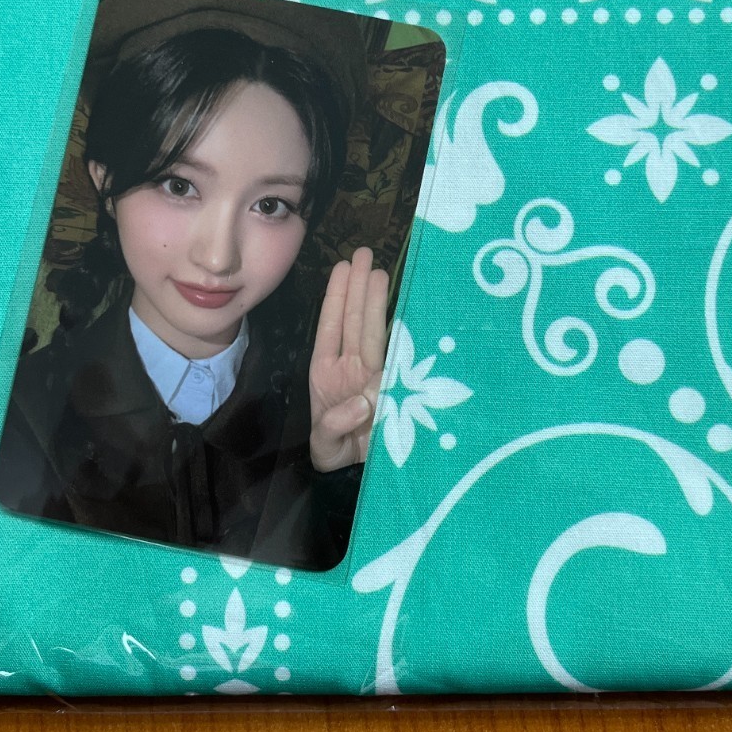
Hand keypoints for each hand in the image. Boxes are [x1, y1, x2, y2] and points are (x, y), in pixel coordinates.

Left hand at [309, 246, 388, 471]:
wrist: (358, 478)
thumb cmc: (338, 452)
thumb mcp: (326, 443)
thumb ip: (336, 424)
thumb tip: (366, 398)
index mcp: (329, 374)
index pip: (333, 327)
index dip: (337, 297)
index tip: (343, 267)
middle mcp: (351, 369)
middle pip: (356, 322)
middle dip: (359, 287)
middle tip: (365, 253)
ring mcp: (373, 375)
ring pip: (374, 331)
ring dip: (375, 300)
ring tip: (378, 269)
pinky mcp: (395, 388)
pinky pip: (397, 356)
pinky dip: (400, 332)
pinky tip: (404, 307)